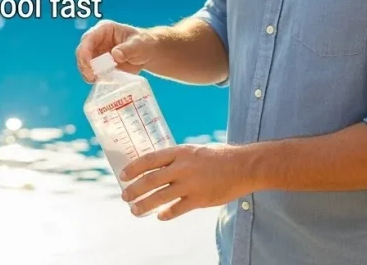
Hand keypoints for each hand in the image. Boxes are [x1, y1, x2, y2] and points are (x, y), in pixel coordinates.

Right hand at [75, 19, 162, 82]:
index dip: (85, 50)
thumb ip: (127, 49)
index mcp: (105, 29)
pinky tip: (100, 81)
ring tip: (96, 79)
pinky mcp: (99, 64)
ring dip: (87, 72)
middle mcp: (97, 40)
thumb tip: (115, 55)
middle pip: (82, 51)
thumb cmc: (144, 43)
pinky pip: (91, 71)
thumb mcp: (139, 44)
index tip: (89, 64)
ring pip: (84, 63)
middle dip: (84, 64)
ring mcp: (97, 52)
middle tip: (92, 76)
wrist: (148, 53)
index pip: (89, 38)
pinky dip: (93, 77)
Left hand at [119, 144, 252, 219]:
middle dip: (134, 189)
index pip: (150, 159)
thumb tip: (159, 166)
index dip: (134, 168)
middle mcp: (182, 167)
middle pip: (150, 180)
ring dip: (144, 205)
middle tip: (124, 196)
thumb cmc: (220, 156)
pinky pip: (177, 209)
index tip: (123, 175)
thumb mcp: (195, 150)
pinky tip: (160, 216)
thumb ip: (178, 158)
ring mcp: (190, 184)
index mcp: (180, 152)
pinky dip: (167, 214)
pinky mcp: (200, 199)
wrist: (244, 166)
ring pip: (160, 197)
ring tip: (135, 210)